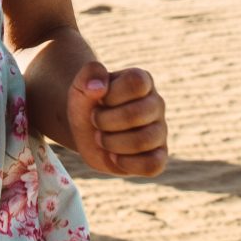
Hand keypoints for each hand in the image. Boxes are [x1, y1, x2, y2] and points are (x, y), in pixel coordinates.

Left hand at [52, 57, 167, 177]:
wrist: (85, 130)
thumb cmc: (87, 104)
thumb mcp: (81, 86)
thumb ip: (88, 75)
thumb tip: (99, 87)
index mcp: (143, 81)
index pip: (136, 83)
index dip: (111, 95)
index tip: (99, 100)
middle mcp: (156, 104)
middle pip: (137, 114)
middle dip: (105, 121)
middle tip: (95, 122)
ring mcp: (160, 131)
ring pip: (144, 140)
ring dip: (112, 143)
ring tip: (101, 139)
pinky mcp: (158, 156)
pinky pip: (153, 165)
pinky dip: (127, 164)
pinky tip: (114, 157)